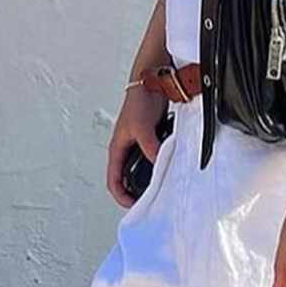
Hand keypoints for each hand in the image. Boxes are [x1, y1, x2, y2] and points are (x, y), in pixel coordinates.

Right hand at [104, 82, 167, 207]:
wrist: (153, 81)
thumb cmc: (139, 100)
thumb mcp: (143, 129)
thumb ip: (151, 149)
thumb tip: (160, 165)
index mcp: (117, 148)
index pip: (114, 181)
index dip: (121, 196)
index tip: (134, 205)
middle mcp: (127, 148)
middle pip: (128, 178)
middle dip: (137, 191)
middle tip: (151, 201)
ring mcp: (140, 143)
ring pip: (144, 168)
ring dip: (152, 177)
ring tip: (162, 185)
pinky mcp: (153, 137)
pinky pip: (157, 156)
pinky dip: (163, 162)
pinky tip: (171, 165)